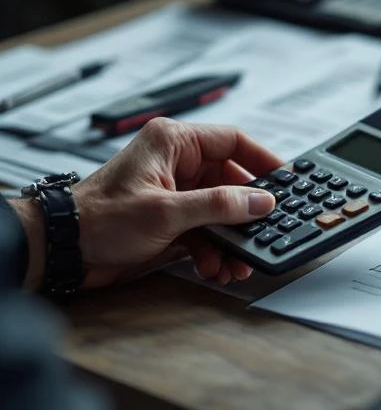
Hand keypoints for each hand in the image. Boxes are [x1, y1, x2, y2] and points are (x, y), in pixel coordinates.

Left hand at [14, 118, 280, 289]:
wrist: (64, 251)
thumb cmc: (98, 219)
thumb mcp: (167, 212)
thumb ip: (219, 205)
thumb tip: (261, 201)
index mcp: (174, 143)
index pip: (233, 142)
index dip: (263, 161)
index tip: (286, 180)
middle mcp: (176, 163)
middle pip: (231, 182)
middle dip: (246, 214)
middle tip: (266, 230)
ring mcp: (175, 192)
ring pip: (221, 211)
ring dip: (231, 238)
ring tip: (238, 261)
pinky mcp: (171, 218)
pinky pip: (207, 230)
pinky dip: (214, 250)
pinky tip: (216, 267)